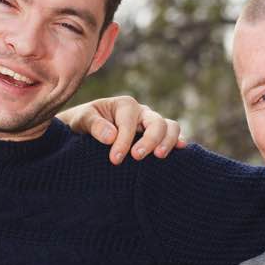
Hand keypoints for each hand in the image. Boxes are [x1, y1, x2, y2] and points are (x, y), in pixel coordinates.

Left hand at [58, 96, 185, 163]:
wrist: (85, 129)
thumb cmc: (84, 122)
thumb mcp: (82, 120)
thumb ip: (94, 125)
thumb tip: (111, 136)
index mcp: (125, 105)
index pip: (129, 123)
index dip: (124, 141)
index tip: (115, 159)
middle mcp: (142, 112)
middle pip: (156, 122)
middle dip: (149, 140)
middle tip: (137, 157)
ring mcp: (151, 124)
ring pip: (169, 127)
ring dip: (168, 141)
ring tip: (159, 156)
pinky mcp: (156, 136)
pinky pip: (173, 136)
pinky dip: (178, 142)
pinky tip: (181, 151)